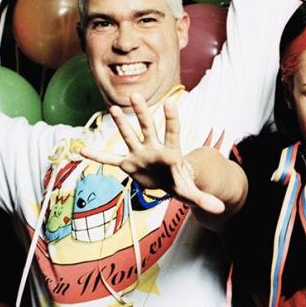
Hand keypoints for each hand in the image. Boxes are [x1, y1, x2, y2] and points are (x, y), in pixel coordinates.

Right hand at [82, 94, 226, 214]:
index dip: (172, 119)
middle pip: (148, 127)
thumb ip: (204, 199)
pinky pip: (111, 160)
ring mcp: (139, 154)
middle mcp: (154, 148)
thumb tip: (221, 211)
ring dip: (121, 124)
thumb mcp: (191, 193)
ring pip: (129, 136)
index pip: (173, 132)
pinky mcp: (128, 164)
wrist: (168, 182)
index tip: (171, 103)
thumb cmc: (180, 182)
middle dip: (143, 113)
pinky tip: (84, 150)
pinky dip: (98, 157)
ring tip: (112, 109)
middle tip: (136, 96)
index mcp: (171, 152)